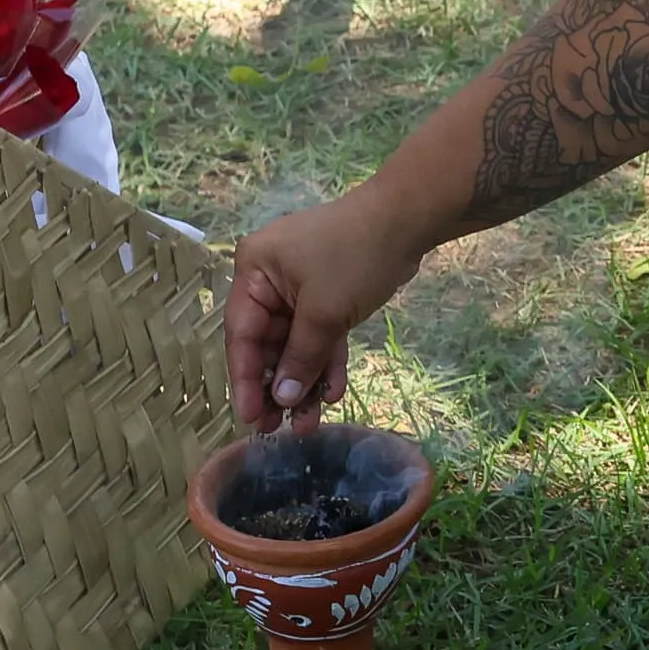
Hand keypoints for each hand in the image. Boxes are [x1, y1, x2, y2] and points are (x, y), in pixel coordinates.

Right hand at [225, 187, 431, 429]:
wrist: (407, 219)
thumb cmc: (354, 257)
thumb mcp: (323, 312)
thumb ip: (300, 358)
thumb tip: (281, 399)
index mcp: (254, 271)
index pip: (241, 333)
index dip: (245, 379)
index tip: (250, 417)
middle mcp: (270, 279)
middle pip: (267, 343)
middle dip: (277, 386)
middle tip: (276, 430)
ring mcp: (300, 287)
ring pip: (296, 343)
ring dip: (302, 381)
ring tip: (307, 425)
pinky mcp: (328, 294)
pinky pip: (320, 335)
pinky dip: (325, 361)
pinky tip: (332, 394)